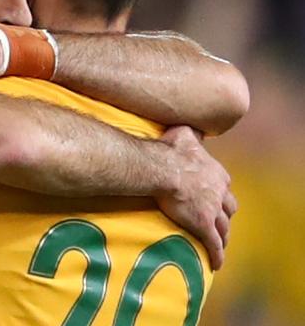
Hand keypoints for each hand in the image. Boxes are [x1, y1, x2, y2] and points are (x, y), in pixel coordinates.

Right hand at [156, 126, 237, 270]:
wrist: (162, 167)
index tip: (214, 196)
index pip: (224, 185)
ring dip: (223, 236)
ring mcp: (212, 210)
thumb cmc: (170, 149)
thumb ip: (191, 132)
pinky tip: (216, 264)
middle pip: (229, 208)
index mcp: (215, 172)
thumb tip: (190, 128)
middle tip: (219, 221)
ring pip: (224, 228)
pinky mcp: (203, 225)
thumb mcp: (183, 133)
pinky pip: (213, 244)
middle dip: (225, 215)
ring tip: (219, 243)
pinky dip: (217, 254)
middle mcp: (219, 192)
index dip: (219, 192)